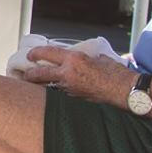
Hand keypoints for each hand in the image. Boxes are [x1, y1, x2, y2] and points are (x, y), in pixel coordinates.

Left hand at [16, 45, 135, 105]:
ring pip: (48, 86)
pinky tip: (52, 91)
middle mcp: (68, 75)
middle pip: (40, 74)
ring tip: (33, 83)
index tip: (30, 54)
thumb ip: (84, 57)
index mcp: (74, 60)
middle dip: (30, 74)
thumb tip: (78, 59)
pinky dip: (55, 91)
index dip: (36, 53)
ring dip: (40, 85)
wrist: (126, 91)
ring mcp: (70, 89)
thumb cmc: (116, 74)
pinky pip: (60, 93)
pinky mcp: (75, 99)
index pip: (47, 53)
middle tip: (25, 72)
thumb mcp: (99, 57)